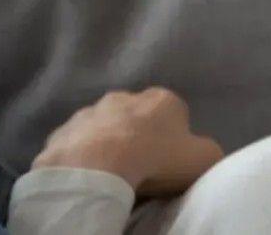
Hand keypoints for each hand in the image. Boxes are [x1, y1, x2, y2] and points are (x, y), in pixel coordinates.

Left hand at [33, 87, 223, 196]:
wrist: (98, 168)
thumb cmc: (157, 159)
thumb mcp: (204, 158)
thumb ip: (208, 149)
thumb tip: (200, 149)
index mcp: (162, 98)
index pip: (173, 111)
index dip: (173, 135)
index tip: (169, 157)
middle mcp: (125, 96)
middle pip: (136, 115)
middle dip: (137, 133)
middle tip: (140, 164)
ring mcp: (89, 112)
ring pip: (103, 126)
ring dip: (107, 142)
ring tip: (111, 171)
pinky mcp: (62, 131)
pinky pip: (76, 143)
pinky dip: (81, 155)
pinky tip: (88, 174)